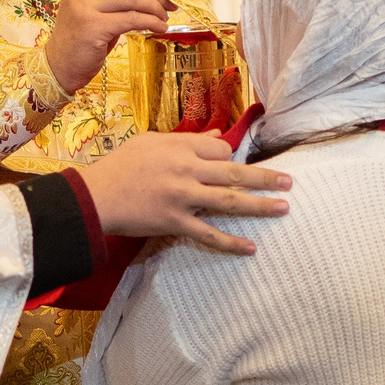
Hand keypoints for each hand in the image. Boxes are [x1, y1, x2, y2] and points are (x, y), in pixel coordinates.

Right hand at [44, 0, 174, 96]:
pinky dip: (150, 22)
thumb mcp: (101, 6)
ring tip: (164, 18)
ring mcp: (84, 6)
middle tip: (170, 6)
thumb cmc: (83, 36)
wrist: (60, 65)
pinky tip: (159, 28)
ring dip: (154, 9)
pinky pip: (131, 19)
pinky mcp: (93, 26)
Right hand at [78, 132, 290, 255]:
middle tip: (290, 181)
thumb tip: (217, 136)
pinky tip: (250, 248)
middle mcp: (186, 170)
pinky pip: (208, 234)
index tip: (231, 166)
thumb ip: (186, 140)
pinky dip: (230, 242)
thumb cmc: (120, 165)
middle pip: (235, 173)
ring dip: (259, 205)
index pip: (221, 150)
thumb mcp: (151, 142)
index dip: (230, 157)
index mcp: (180, 147)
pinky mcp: (175, 222)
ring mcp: (183, 198)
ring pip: (229, 201)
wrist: (94, 195)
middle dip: (265, 177)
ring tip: (284, 207)